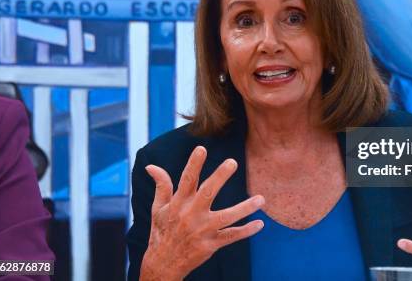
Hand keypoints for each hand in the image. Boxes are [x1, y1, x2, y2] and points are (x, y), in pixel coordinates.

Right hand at [140, 146, 264, 280]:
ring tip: (261, 200)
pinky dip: (246, 231)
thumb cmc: (162, 231)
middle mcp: (190, 215)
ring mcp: (202, 231)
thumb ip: (161, 186)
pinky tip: (260, 224)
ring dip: (244, 209)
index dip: (193, 164)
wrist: (163, 264)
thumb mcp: (157, 208)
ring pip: (226, 218)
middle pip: (207, 193)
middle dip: (220, 177)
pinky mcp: (211, 245)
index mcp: (178, 204)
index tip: (201, 148)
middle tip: (232, 162)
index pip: (186, 180)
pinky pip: (231, 237)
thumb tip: (151, 166)